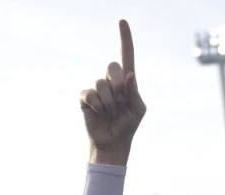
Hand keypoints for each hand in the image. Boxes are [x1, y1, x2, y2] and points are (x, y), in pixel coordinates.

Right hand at [80, 19, 146, 165]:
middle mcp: (111, 81)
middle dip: (118, 86)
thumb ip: (135, 91)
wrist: (113, 143)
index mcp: (127, 81)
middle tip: (120, 104)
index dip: (125, 39)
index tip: (122, 21)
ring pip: (102, 83)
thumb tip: (129, 74)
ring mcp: (97, 88)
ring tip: (111, 112)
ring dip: (109, 102)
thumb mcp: (138, 109)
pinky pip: (91, 94)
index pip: (127, 56)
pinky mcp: (86, 97)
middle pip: (112, 66)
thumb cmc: (128, 126)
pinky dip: (98, 106)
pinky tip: (99, 113)